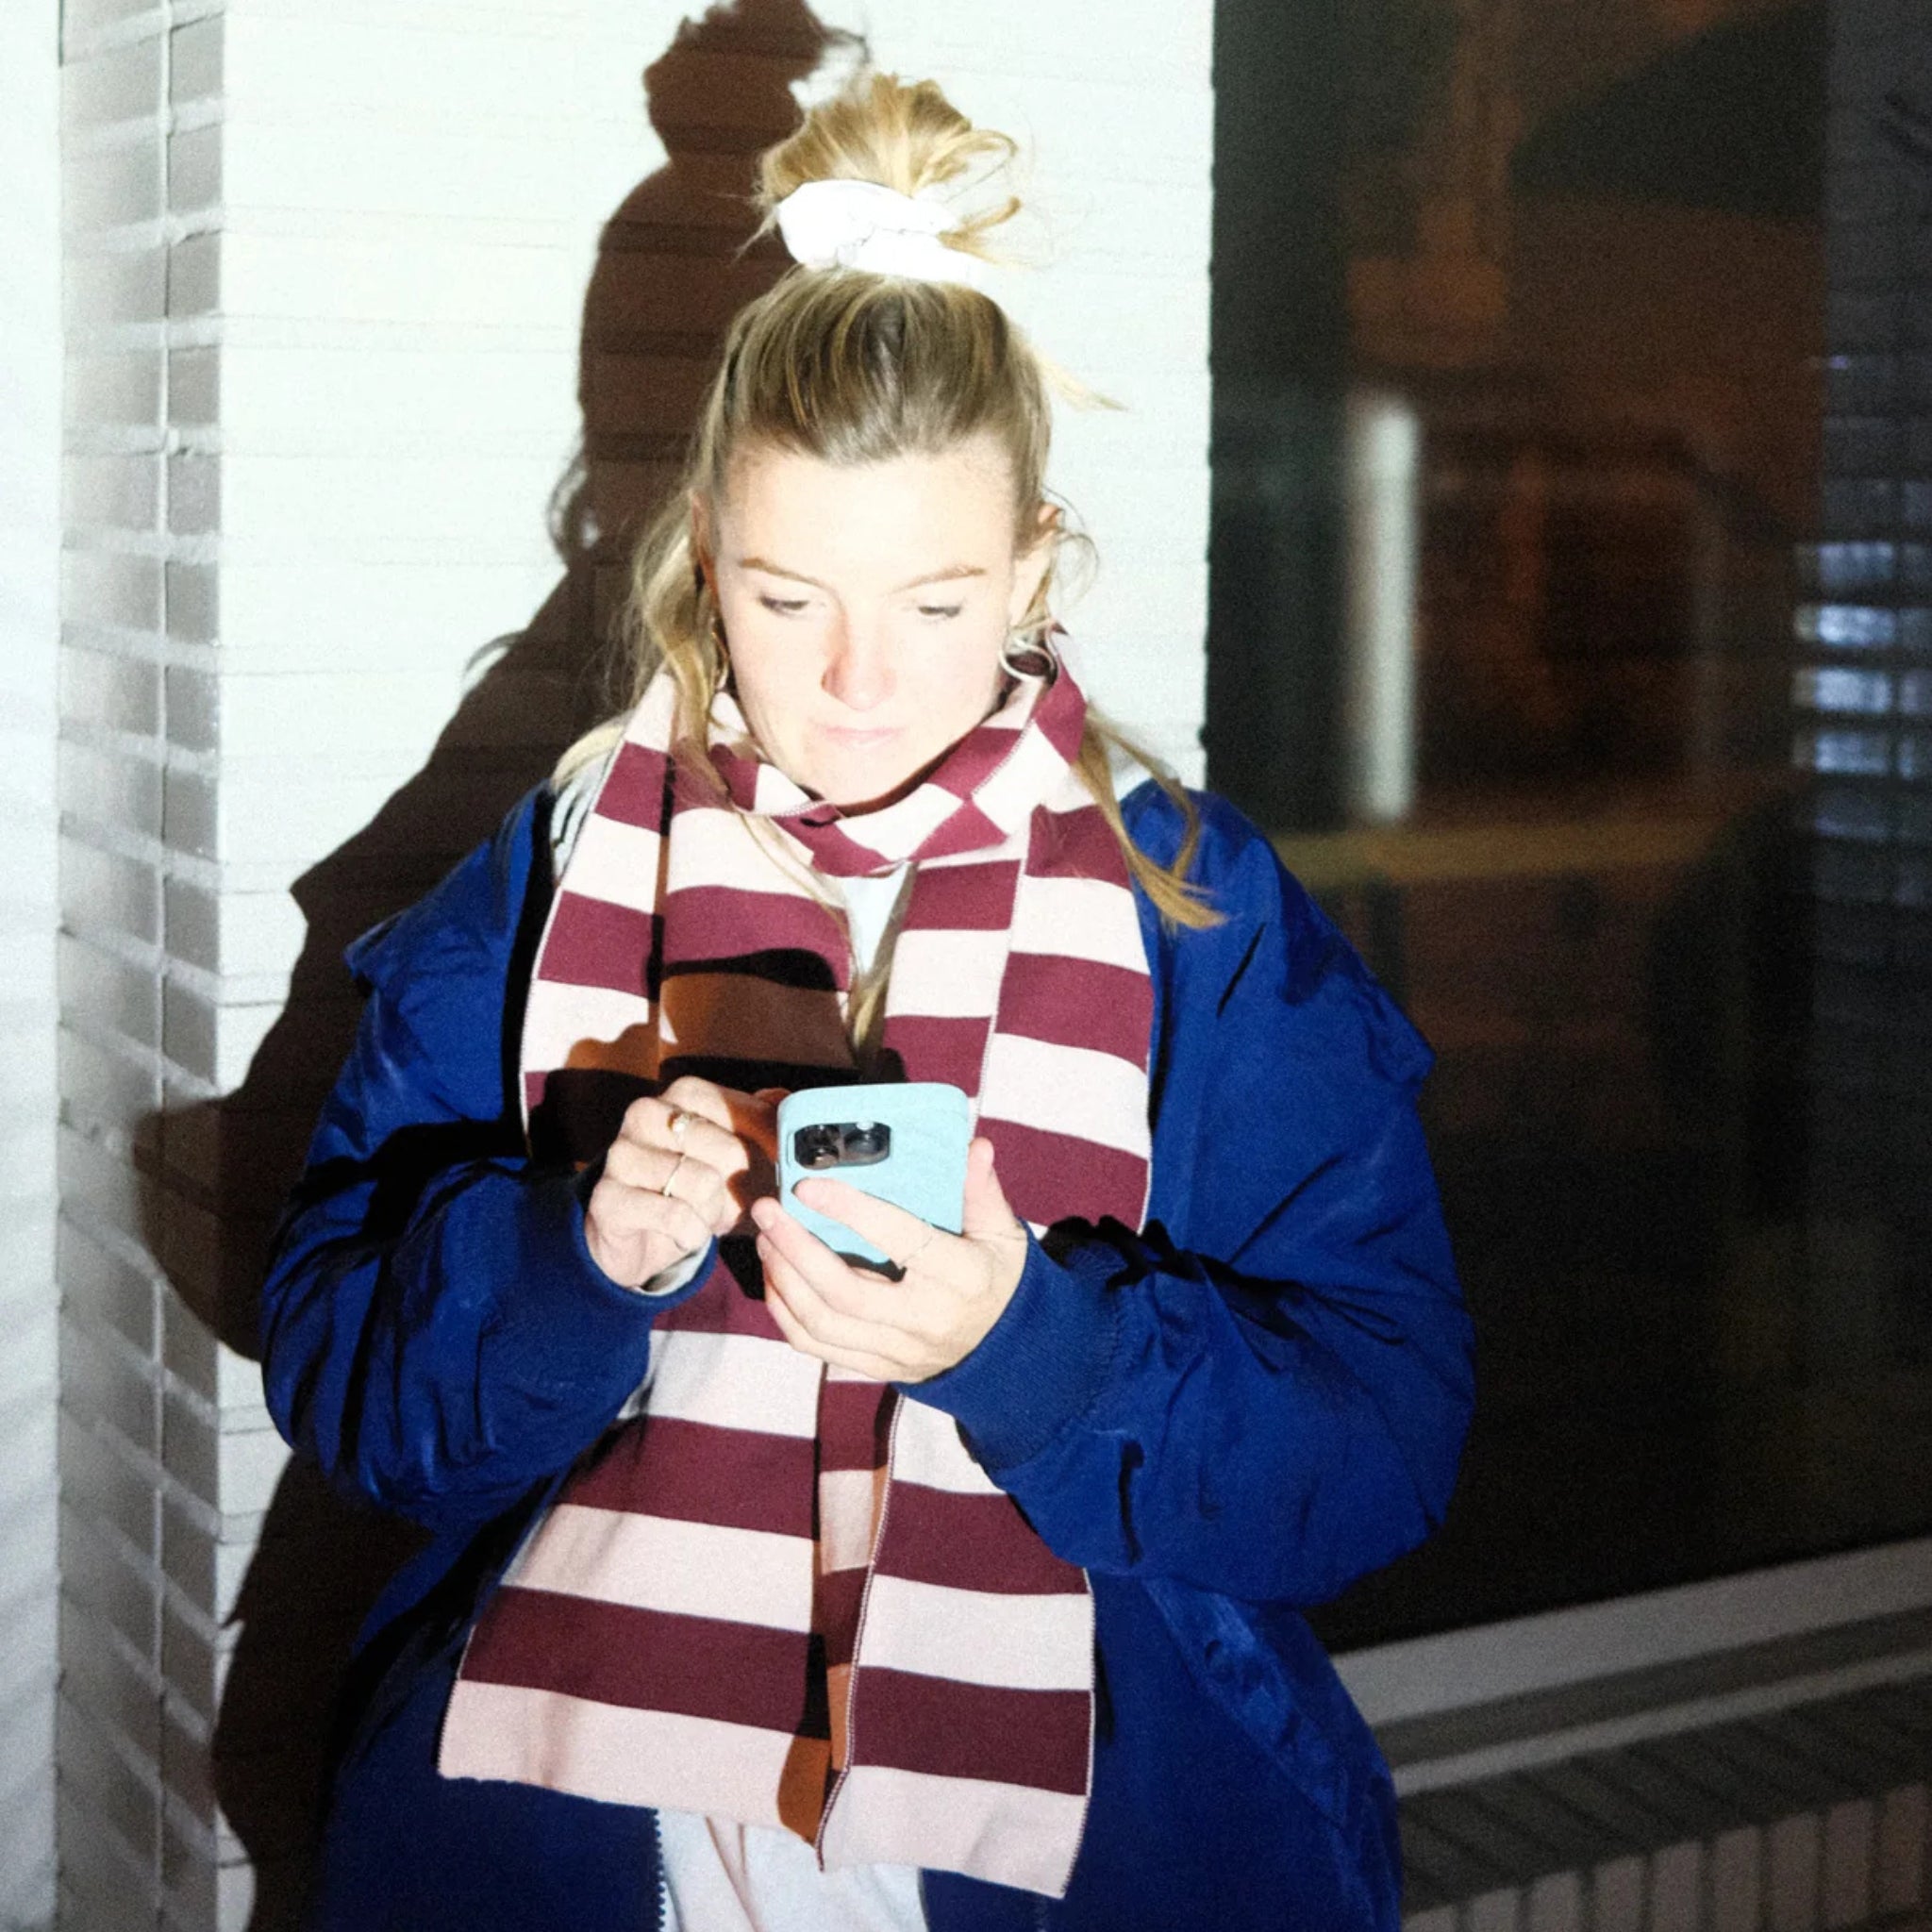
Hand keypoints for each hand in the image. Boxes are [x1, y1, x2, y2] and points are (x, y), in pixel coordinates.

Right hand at [583, 1077, 782, 1289]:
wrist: (639, 1236)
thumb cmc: (700, 1188)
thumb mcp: (741, 1153)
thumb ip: (768, 1120)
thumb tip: (789, 1100)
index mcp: (684, 1094)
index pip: (742, 1109)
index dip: (771, 1141)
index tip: (788, 1165)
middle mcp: (647, 1113)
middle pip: (729, 1151)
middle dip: (742, 1187)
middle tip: (733, 1201)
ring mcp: (621, 1153)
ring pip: (703, 1184)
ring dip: (715, 1213)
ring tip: (704, 1215)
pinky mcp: (608, 1197)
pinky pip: (677, 1217)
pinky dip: (692, 1234)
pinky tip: (684, 1234)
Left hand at [749, 1137, 1029, 1380]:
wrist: (1006, 1350)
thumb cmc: (996, 1278)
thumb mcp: (1002, 1233)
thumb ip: (982, 1190)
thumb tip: (974, 1145)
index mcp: (958, 1277)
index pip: (899, 1241)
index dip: (851, 1212)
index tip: (808, 1184)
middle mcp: (924, 1319)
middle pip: (843, 1292)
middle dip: (795, 1248)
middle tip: (767, 1209)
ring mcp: (896, 1350)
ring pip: (821, 1324)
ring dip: (783, 1279)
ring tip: (765, 1237)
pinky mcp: (876, 1366)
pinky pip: (816, 1347)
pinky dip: (785, 1312)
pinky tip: (775, 1276)